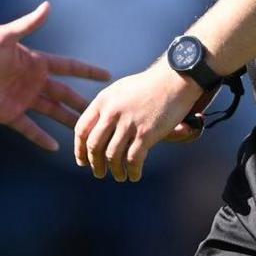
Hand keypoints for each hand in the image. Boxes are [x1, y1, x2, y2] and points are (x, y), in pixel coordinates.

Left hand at [0, 1, 110, 148]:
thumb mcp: (5, 36)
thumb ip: (28, 24)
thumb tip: (48, 6)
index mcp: (36, 63)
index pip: (68, 67)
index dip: (86, 71)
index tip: (106, 75)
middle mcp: (33, 82)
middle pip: (64, 93)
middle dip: (82, 102)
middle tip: (102, 111)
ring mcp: (22, 99)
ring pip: (51, 112)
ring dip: (67, 121)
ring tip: (84, 133)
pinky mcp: (9, 115)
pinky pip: (29, 128)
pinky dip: (41, 138)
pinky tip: (55, 147)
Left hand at [73, 62, 207, 182]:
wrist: (175, 80)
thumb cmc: (148, 86)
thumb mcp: (120, 91)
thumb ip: (106, 108)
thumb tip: (97, 131)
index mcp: (103, 101)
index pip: (82, 130)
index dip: (79, 149)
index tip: (82, 161)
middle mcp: (112, 112)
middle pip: (94, 146)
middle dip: (95, 164)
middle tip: (99, 173)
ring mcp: (129, 123)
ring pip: (112, 156)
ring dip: (114, 170)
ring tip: (119, 176)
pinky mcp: (146, 133)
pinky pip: (133, 160)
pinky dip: (132, 171)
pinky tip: (134, 176)